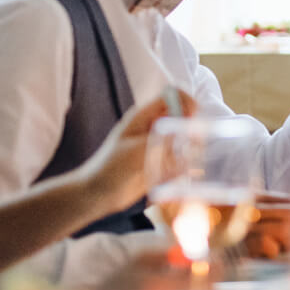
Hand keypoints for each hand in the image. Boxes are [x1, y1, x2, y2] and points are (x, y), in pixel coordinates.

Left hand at [81, 91, 196, 213]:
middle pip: (184, 117)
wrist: (98, 193)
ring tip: (177, 165)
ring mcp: (160, 145)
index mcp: (144, 116)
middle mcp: (155, 127)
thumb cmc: (109, 168)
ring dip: (189, 151)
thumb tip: (185, 133)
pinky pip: (182, 160)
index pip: (173, 96)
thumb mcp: (135, 152)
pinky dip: (184, 166)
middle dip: (191, 130)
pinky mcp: (163, 162)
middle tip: (189, 147)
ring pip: (186, 139)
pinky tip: (173, 176)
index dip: (186, 103)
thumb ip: (160, 141)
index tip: (191, 120)